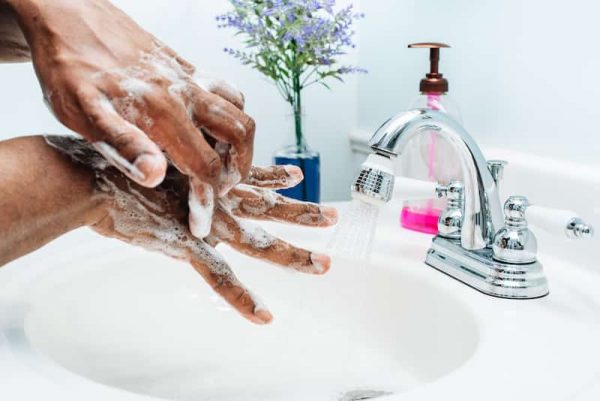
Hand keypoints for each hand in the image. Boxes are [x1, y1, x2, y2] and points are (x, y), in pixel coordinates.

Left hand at [8, 0, 253, 237]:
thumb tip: (157, 176)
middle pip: (240, 137)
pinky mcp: (188, 67)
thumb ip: (124, 146)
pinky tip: (209, 127)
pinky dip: (232, 115)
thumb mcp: (83, 114)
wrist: (68, 14)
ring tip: (218, 163)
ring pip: (240, 112)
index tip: (201, 226)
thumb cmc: (68, 68)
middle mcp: (186, 93)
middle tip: (217, 192)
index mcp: (162, 112)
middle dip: (237, 172)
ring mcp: (191, 77)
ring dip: (240, 144)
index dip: (208, 203)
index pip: (205, 167)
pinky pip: (228, 92)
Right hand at [46, 136, 337, 324]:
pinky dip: (241, 298)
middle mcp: (217, 200)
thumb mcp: (155, 153)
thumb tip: (176, 151)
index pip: (252, 178)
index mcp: (209, 179)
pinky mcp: (189, 246)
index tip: (297, 174)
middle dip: (303, 213)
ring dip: (293, 255)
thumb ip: (176, 155)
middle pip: (270, 209)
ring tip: (323, 264)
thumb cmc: (117, 165)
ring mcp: (208, 224)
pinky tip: (263, 316)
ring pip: (260, 243)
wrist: (92, 177)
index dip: (276, 176)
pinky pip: (221, 278)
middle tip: (333, 216)